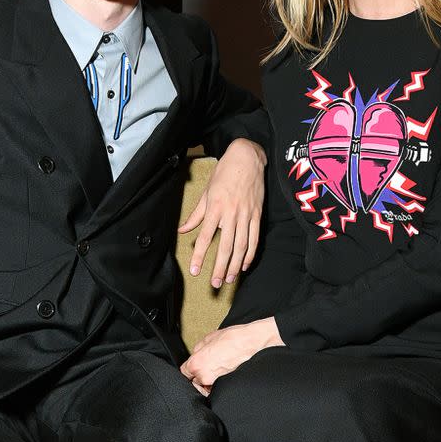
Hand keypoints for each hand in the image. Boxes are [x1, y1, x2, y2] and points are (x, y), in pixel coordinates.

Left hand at [179, 138, 265, 287]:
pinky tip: (245, 265)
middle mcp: (231, 213)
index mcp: (215, 207)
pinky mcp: (257, 215)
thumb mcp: (206, 191)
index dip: (200, 256)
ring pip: (241, 246)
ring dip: (235, 265)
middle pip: (225, 247)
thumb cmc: (224, 173)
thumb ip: (196, 214)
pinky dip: (250, 254)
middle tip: (214, 283)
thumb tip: (183, 230)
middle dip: (220, 267)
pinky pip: (254, 238)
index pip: (205, 237)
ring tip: (229, 279)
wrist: (247, 158)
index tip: (195, 270)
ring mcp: (246, 215)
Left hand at [181, 318, 283, 392]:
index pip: (184, 372)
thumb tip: (196, 354)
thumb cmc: (233, 339)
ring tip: (215, 369)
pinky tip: (222, 372)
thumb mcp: (209, 338)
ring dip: (207, 380)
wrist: (251, 344)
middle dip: (197, 375)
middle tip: (205, 366)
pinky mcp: (225, 385)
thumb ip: (198, 349)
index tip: (191, 367)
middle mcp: (203, 376)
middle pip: (194, 381)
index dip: (188, 369)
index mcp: (196, 364)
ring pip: (205, 385)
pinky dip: (217, 382)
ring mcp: (215, 382)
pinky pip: (216, 386)